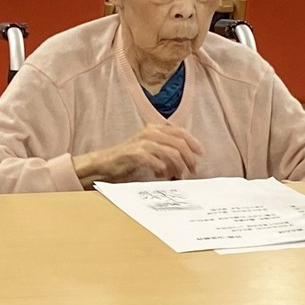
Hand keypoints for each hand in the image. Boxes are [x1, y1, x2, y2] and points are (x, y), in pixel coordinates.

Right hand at [74, 122, 203, 185]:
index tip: (200, 155)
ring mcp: (142, 142)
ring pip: (171, 152)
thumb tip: (186, 161)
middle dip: (189, 158)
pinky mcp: (135, 154)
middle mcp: (150, 132)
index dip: (194, 143)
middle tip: (192, 170)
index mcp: (155, 129)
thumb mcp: (150, 150)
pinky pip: (156, 161)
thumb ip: (166, 150)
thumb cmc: (128, 159)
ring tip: (176, 175)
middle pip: (179, 143)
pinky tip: (159, 175)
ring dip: (177, 166)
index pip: (181, 132)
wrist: (104, 164)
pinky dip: (162, 170)